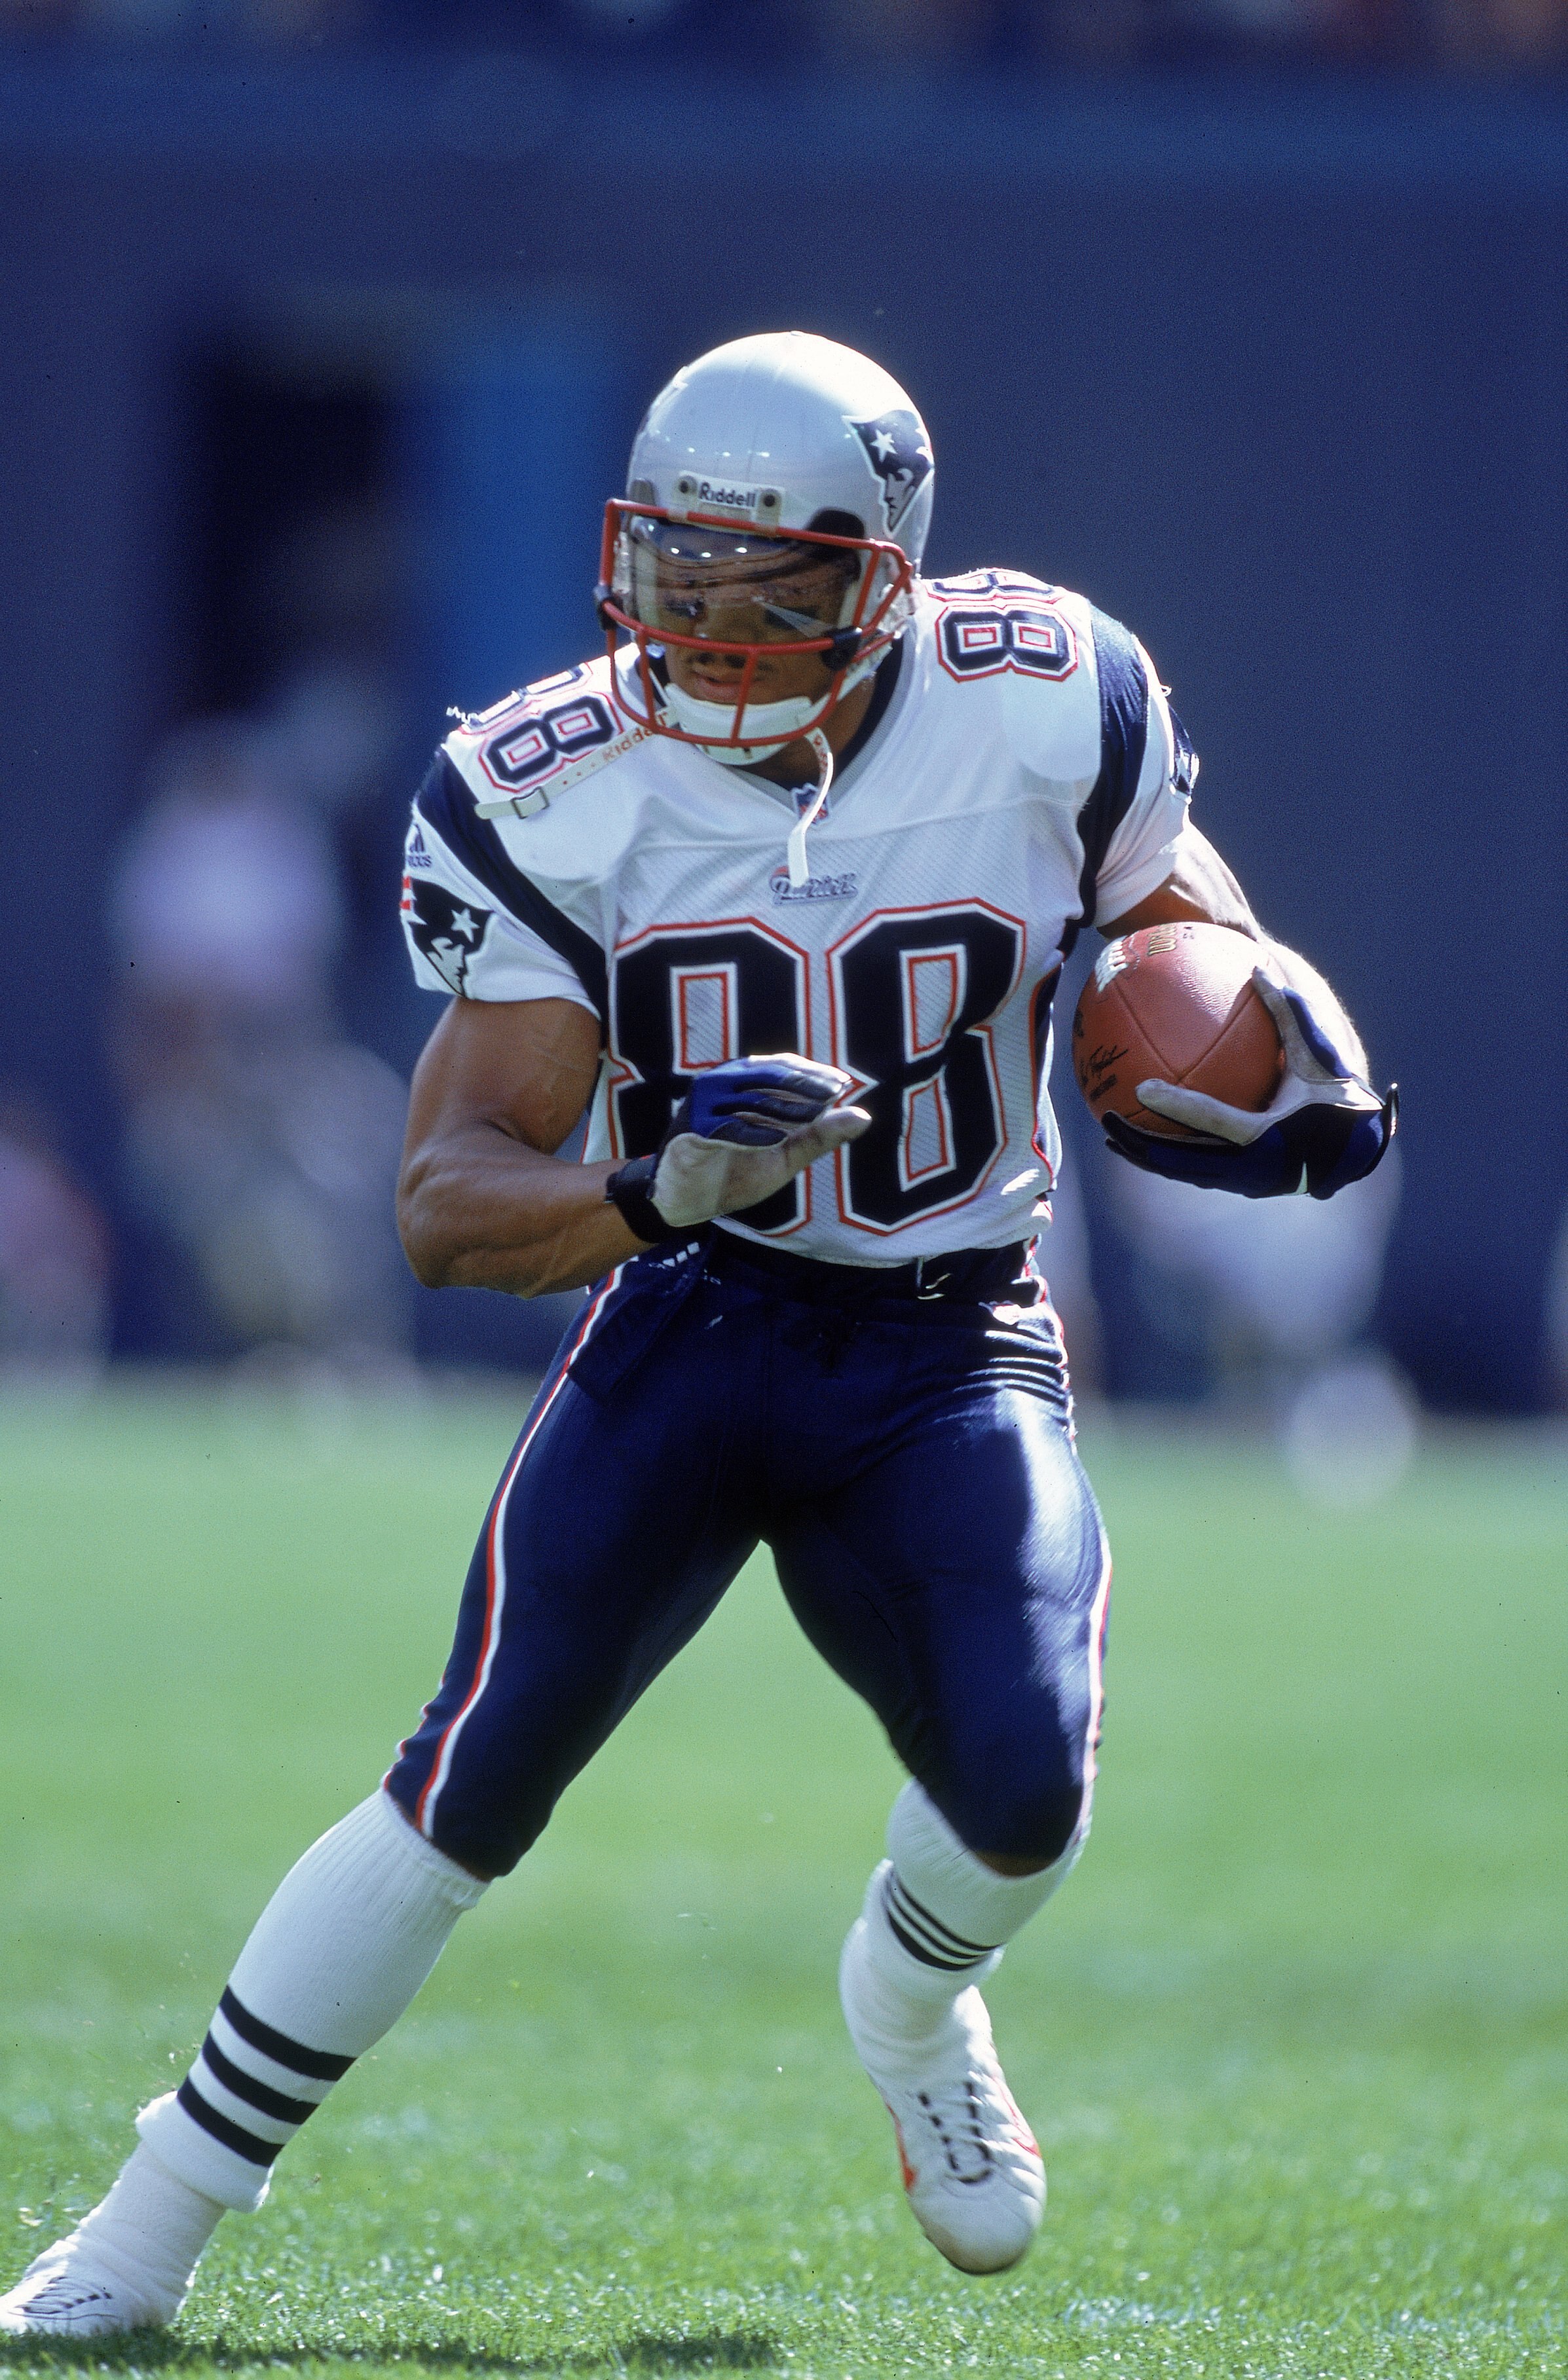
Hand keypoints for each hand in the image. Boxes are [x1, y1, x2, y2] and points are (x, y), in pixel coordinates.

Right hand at [607, 1055, 870, 1237]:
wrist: (688, 1200)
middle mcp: (722, 1086)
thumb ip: (820, 1135)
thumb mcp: (786, 1155)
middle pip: (769, 1074)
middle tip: (834, 1093)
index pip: (783, 1067)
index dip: (814, 1074)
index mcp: (743, 1083)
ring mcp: (705, 1106)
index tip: (843, 1086)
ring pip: (750, 1098)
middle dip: (804, 1083)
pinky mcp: (691, 1131)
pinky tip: (776, 1141)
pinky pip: (724, 1128)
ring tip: (814, 1115)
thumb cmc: (736, 1171)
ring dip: (784, 1107)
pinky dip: (751, 1135)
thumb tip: (864, 1116)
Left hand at [1101, 969, 1396, 1198]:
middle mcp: (1252, 1168)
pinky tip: (1142, 1138)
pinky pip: (1194, 1170)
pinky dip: (1166, 1157)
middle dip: (1139, 1142)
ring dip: (1145, 1155)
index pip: (1212, 1118)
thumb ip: (1289, 1012)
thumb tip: (1259, 966)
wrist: (1360, 1150)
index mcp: (1269, 1135)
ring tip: (1111, 1134)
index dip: (1175, 1104)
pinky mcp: (1239, 1187)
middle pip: (1180, 1160)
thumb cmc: (1340, 1099)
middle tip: (1106, 1118)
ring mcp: (1243, 1183)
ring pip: (1182, 1172)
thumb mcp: (1319, 1054)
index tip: (1140, 1087)